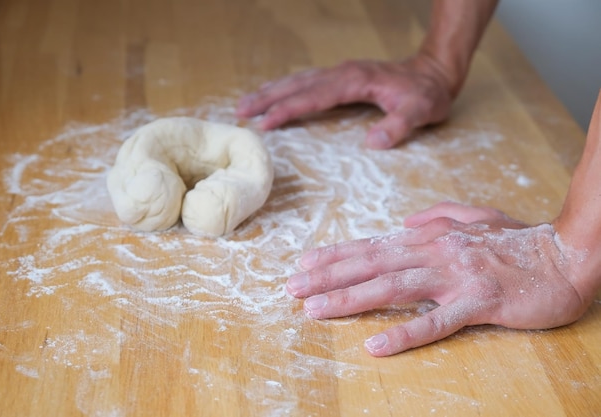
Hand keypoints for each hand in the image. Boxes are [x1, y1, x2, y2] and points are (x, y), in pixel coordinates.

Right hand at [236, 56, 452, 148]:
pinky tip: (276, 93)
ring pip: (299, 80)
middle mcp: (343, 72)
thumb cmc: (427, 94)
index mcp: (355, 80)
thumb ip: (398, 126)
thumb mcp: (421, 112)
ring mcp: (341, 72)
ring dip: (272, 90)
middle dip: (267, 97)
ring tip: (247, 103)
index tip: (265, 123)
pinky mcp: (342, 76)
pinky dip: (287, 87)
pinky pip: (307, 81)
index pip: (314, 96)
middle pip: (297, 84)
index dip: (288, 109)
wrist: (435, 71)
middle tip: (240, 110)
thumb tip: (372, 143)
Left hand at [286, 202, 590, 355]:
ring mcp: (456, 276)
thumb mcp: (477, 217)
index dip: (336, 255)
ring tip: (314, 310)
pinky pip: (436, 322)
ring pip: (392, 288)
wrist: (568, 253)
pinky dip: (404, 333)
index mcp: (432, 236)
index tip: (304, 265)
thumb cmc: (521, 240)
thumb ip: (439, 215)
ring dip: (350, 299)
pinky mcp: (479, 302)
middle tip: (291, 288)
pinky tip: (376, 346)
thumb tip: (405, 222)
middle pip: (372, 265)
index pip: (373, 246)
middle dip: (328, 277)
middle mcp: (435, 252)